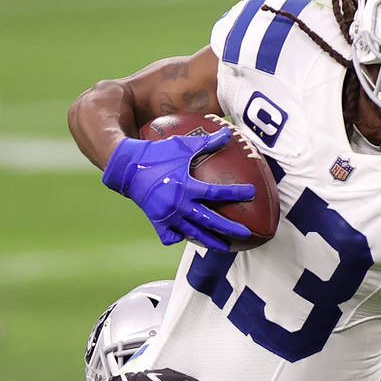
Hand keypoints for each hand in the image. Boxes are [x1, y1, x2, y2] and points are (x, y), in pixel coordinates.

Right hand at [102, 130, 254, 251]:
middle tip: (246, 234)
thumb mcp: (182, 146)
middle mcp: (179, 205)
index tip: (252, 193)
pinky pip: (172, 237)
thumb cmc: (157, 154)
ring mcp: (168, 217)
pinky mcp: (158, 223)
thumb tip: (228, 134)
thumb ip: (206, 142)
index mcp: (186, 186)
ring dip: (211, 241)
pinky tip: (191, 238)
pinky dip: (181, 238)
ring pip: (194, 234)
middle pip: (210, 221)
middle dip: (230, 229)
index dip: (236, 193)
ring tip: (226, 247)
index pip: (216, 192)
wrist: (128, 168)